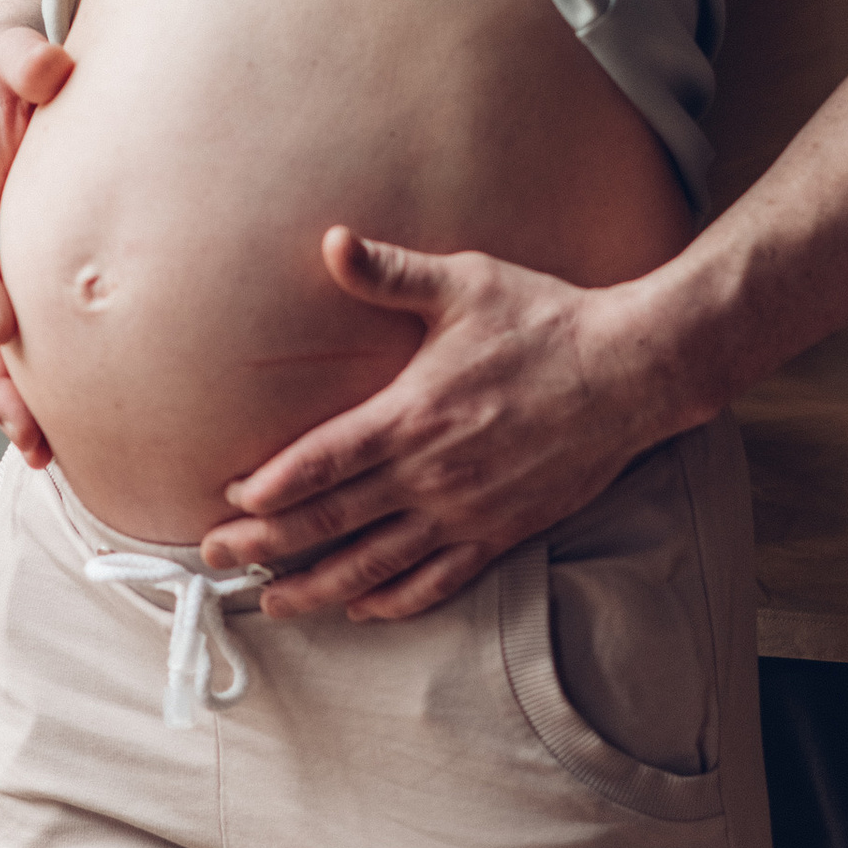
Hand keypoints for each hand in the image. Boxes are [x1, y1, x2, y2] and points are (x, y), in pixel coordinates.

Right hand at [0, 5, 73, 461]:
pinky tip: (46, 425)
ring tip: (41, 451)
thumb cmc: (17, 54)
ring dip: (2, 393)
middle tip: (29, 428)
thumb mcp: (15, 43)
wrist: (3, 60)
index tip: (1, 328)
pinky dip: (15, 377)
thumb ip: (26, 57)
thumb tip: (49, 70)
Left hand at [200, 228, 690, 621]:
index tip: (231, 499)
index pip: (323, 462)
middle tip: (216, 557)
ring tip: (273, 602)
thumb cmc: (544, 320)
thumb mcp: (465, 283)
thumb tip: (330, 240)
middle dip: (267, 544)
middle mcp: (433, 474)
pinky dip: (395, 600)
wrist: (631, 371)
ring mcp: (467, 511)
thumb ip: (390, 271)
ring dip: (318, 587)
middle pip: (333, 521)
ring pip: (376, 564)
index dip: (271, 487)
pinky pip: (438, 581)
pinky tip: (363, 607)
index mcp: (414, 414)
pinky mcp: (501, 533)